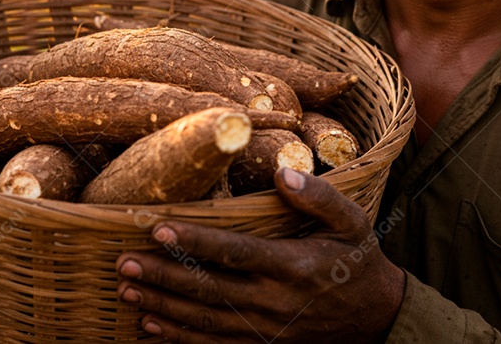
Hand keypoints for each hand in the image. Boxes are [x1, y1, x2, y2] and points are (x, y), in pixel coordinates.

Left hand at [115, 168, 404, 342]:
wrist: (377, 318)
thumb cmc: (358, 261)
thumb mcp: (352, 222)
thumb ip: (320, 196)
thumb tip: (282, 173)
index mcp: (294, 266)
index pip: (235, 253)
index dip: (196, 243)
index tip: (159, 229)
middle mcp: (275, 302)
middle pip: (209, 290)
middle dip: (164, 276)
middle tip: (124, 261)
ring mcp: (266, 329)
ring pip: (204, 320)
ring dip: (162, 304)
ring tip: (127, 287)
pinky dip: (178, 337)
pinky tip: (149, 324)